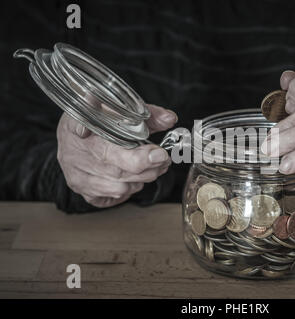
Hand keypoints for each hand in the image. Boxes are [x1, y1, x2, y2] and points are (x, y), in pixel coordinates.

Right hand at [57, 104, 176, 207]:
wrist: (71, 137)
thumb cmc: (96, 122)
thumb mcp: (119, 110)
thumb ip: (146, 115)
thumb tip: (169, 119)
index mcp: (78, 125)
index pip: (101, 137)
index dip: (129, 149)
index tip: (156, 152)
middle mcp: (73, 152)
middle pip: (117, 168)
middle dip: (147, 165)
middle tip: (164, 158)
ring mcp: (76, 173)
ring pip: (118, 185)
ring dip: (141, 178)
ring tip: (153, 167)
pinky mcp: (81, 189)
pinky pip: (111, 196)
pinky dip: (128, 189)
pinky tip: (133, 178)